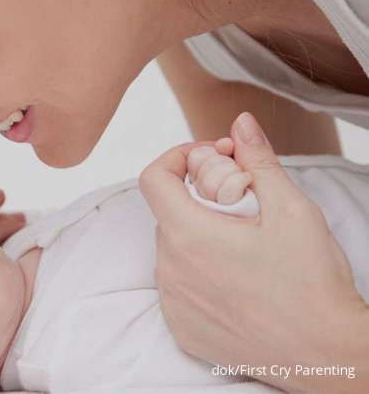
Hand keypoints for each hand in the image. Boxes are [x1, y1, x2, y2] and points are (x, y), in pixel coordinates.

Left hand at [139, 112, 368, 392]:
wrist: (325, 355)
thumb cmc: (310, 281)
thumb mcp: (291, 210)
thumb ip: (257, 161)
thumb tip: (240, 122)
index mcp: (188, 234)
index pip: (153, 178)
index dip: (177, 158)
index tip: (209, 160)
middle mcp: (169, 269)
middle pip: (168, 213)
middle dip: (198, 197)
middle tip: (242, 202)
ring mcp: (172, 301)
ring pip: (173, 249)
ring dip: (199, 236)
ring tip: (245, 245)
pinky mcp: (180, 327)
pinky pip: (178, 285)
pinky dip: (198, 273)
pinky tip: (236, 279)